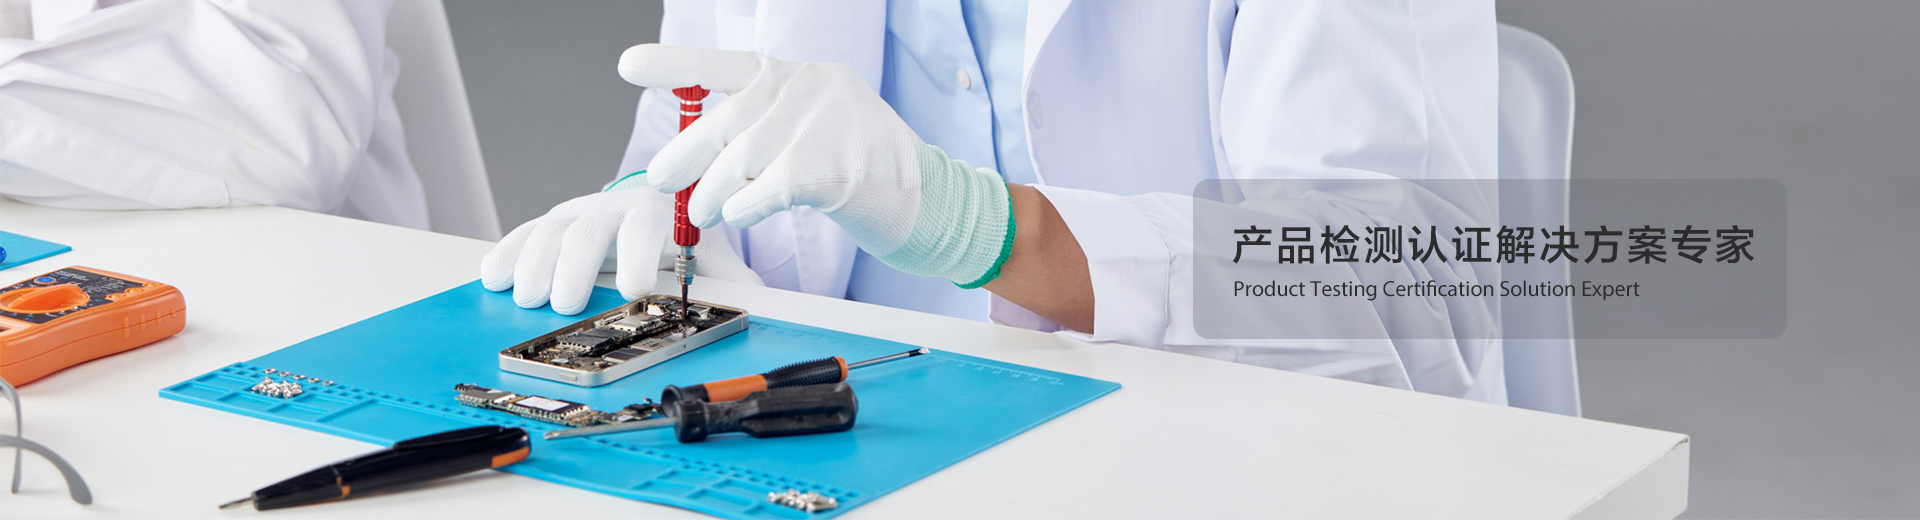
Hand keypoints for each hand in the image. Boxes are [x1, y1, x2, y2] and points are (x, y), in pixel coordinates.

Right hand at [480, 178, 761, 314]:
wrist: (672, 212)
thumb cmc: (697, 247)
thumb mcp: (724, 264)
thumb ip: (737, 286)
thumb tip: (752, 307)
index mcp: (663, 213)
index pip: (649, 225)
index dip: (639, 254)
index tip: (634, 290)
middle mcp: (618, 206)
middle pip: (590, 226)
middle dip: (575, 265)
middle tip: (564, 303)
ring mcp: (584, 212)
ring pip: (553, 228)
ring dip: (535, 262)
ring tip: (525, 296)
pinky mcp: (557, 223)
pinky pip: (527, 232)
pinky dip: (508, 253)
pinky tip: (493, 276)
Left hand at [619, 44, 1015, 287]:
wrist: (928, 200)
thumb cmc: (861, 170)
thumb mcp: (811, 131)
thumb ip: (763, 131)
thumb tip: (699, 160)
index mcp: (798, 75)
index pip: (726, 65)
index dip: (675, 64)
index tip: (628, 65)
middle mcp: (808, 89)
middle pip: (725, 122)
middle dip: (685, 155)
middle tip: (662, 180)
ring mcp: (824, 125)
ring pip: (740, 162)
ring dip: (712, 193)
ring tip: (705, 212)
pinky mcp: (836, 168)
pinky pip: (769, 188)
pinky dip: (745, 205)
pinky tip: (738, 215)